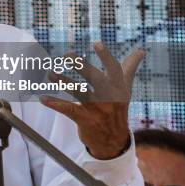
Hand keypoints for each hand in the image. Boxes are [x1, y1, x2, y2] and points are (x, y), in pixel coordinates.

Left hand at [40, 42, 145, 159]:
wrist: (114, 142)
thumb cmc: (117, 108)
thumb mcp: (125, 89)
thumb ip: (130, 68)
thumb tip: (142, 50)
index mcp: (118, 87)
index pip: (114, 70)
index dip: (106, 57)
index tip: (96, 43)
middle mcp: (109, 97)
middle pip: (95, 79)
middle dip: (82, 66)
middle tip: (67, 54)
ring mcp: (97, 109)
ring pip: (79, 92)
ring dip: (63, 82)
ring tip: (50, 73)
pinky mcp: (85, 120)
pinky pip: (68, 109)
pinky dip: (54, 103)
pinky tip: (42, 97)